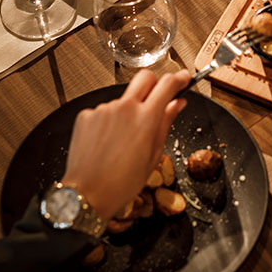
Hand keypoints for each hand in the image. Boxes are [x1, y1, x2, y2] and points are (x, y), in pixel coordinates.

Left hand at [61, 68, 189, 218]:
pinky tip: (107, 142)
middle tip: (156, 100)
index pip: (168, 84)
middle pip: (145, 77)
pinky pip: (104, 111)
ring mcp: (104, 109)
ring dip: (127, 111)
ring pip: (123, 99)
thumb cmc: (122, 183)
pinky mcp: (87, 115)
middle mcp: (125, 108)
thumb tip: (177, 104)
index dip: (180, 78)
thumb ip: (166, 123)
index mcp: (146, 118)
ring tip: (123, 140)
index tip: (184, 79)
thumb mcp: (154, 156)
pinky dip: (108, 122)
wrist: (88, 194)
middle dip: (154, 84)